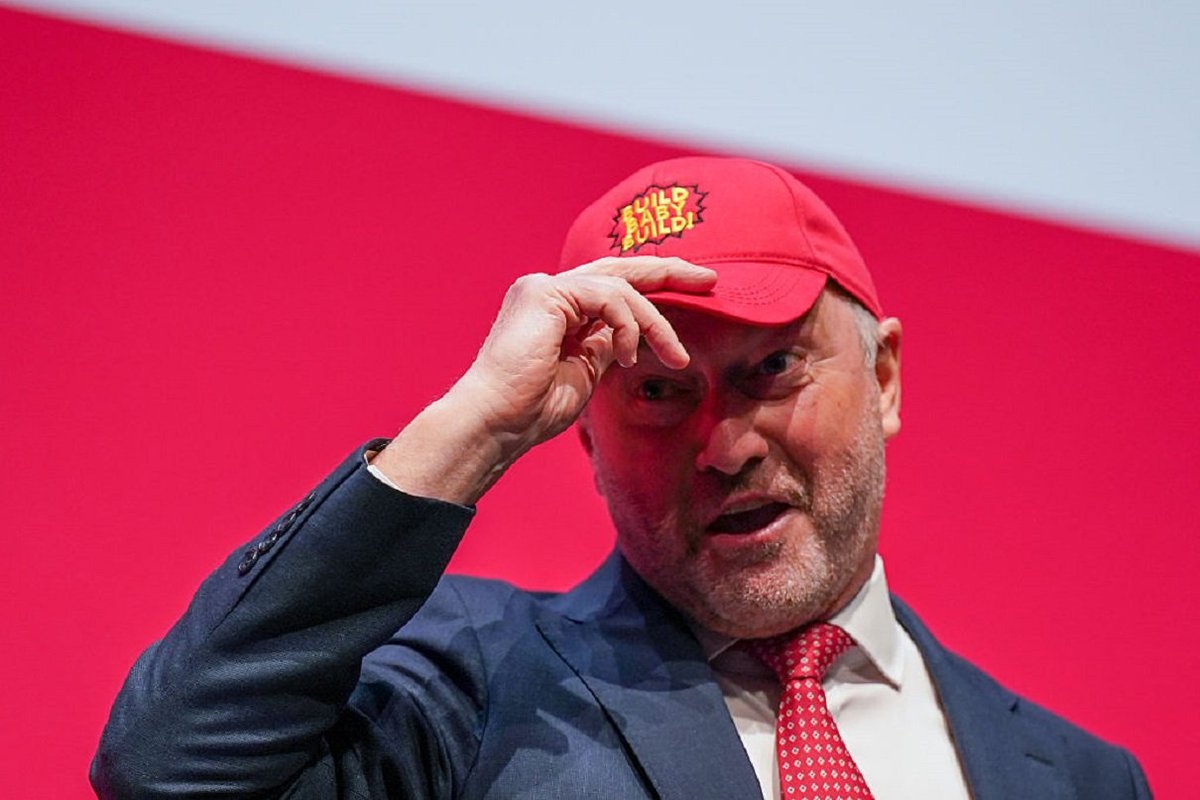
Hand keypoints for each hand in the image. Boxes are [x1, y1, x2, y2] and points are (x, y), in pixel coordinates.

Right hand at [458, 256, 716, 452]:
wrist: (497, 422)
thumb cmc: (533, 409)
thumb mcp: (584, 372)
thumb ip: (604, 345)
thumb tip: (630, 336)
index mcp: (558, 308)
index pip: (614, 286)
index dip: (655, 287)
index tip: (696, 292)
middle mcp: (550, 290)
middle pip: (620, 269)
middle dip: (669, 271)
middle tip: (710, 278)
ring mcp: (545, 287)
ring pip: (622, 288)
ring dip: (656, 324)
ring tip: (675, 358)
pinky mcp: (545, 292)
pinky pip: (608, 297)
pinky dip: (629, 325)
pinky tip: (627, 355)